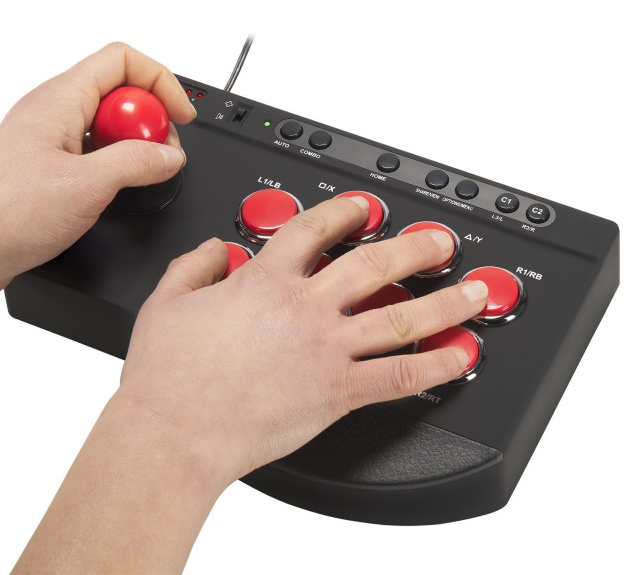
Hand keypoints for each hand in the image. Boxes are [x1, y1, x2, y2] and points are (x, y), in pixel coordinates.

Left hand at [0, 42, 194, 288]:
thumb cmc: (7, 214)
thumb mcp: (88, 186)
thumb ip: (137, 164)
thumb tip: (169, 155)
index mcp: (59, 99)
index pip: (122, 60)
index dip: (160, 82)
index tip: (179, 117)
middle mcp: (53, 108)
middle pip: (119, 88)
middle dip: (150, 117)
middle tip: (160, 152)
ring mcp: (50, 134)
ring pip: (108, 119)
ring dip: (133, 141)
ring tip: (140, 172)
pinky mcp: (49, 160)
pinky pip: (94, 144)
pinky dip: (115, 159)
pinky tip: (116, 185)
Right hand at [15, 197, 488, 573]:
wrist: (174, 432)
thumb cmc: (168, 375)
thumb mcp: (166, 300)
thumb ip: (194, 264)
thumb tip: (214, 247)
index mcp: (264, 281)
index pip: (312, 230)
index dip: (342, 211)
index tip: (361, 206)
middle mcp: (303, 308)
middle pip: (372, 265)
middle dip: (413, 246)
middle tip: (440, 240)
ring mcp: (325, 349)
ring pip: (399, 318)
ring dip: (442, 302)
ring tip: (472, 291)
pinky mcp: (336, 392)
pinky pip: (398, 377)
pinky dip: (436, 366)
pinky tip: (459, 357)